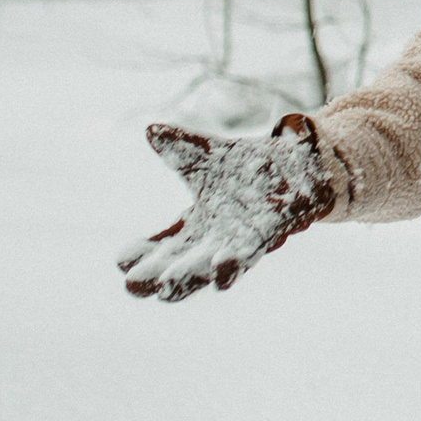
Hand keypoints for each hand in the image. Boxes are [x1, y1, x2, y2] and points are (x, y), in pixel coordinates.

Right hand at [116, 114, 337, 300]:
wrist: (301, 166)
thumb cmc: (249, 168)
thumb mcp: (210, 156)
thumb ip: (182, 147)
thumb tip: (151, 129)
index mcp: (196, 224)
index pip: (162, 244)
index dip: (141, 253)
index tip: (120, 261)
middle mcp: (216, 240)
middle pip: (181, 264)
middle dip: (159, 275)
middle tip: (133, 288)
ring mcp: (243, 241)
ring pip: (212, 267)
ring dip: (192, 277)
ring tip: (168, 290)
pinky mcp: (270, 235)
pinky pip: (251, 254)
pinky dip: (235, 266)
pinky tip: (221, 275)